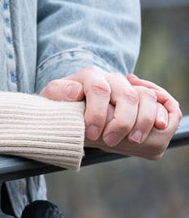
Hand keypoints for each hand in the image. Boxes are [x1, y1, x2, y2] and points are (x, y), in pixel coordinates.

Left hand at [40, 66, 179, 158]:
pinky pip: (164, 101)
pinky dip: (165, 110)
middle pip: (127, 95)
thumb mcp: (52, 99)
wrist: (73, 105)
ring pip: (148, 98)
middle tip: (110, 142)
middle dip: (122, 122)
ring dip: (144, 122)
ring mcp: (130, 88)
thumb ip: (57, 93)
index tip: (92, 133)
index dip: (97, 113)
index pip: (99, 88)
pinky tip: (157, 124)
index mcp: (90, 76)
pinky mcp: (142, 100)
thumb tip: (75, 91)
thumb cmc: (62, 105)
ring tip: (134, 140)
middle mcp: (113, 78)